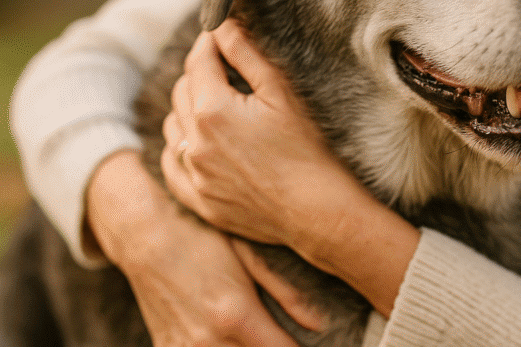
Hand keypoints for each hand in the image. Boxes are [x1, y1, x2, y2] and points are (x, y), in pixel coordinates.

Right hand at [86, 151, 322, 345]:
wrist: (146, 239)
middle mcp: (208, 342)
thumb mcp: (250, 257)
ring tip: (257, 337)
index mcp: (237, 317)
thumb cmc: (204, 240)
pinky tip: (230, 339)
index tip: (318, 345)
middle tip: (280, 337)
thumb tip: (319, 325)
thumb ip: (287, 294)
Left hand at [161, 19, 419, 317]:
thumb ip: (246, 54)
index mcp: (211, 110)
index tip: (218, 33)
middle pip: (182, 90)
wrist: (315, 209)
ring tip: (217, 106)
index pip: (198, 61)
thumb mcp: (280, 92)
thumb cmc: (306, 148)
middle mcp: (192, 142)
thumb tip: (223, 25)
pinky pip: (172, 164)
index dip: (209, 42)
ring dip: (187, 110)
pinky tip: (199, 143)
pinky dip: (180, 147)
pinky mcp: (198, 200)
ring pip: (172, 126)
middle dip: (200, 73)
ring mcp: (192, 174)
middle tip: (225, 68)